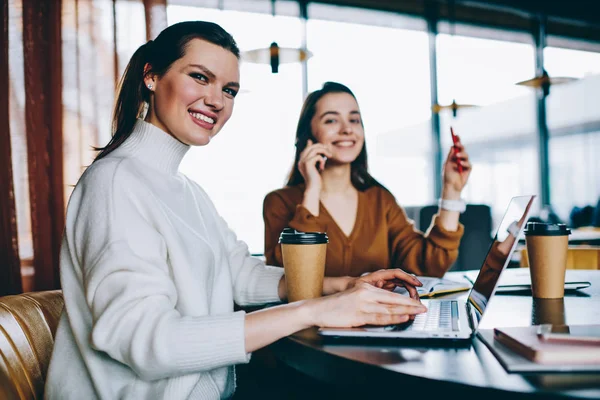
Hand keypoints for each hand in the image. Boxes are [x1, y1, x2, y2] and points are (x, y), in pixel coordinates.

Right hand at [298, 139, 331, 192]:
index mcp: (301, 162)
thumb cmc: (316, 180)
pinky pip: (318, 156)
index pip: (307, 149)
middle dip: (321, 147)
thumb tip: (320, 154)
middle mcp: (301, 161)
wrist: (313, 189)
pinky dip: (322, 161)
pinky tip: (322, 168)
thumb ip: (316, 159)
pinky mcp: (307, 164)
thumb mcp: (316, 168)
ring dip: (324, 151)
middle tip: (328, 152)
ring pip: (315, 149)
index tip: (323, 147)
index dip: (315, 145)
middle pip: (311, 147)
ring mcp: (303, 162)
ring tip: (330, 156)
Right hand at [308, 282, 426, 327]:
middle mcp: (366, 294)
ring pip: (389, 308)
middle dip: (411, 304)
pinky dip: (393, 318)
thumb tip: (387, 307)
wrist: (318, 309)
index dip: (406, 299)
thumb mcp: (355, 297)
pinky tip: (402, 317)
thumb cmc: (336, 306)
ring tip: (418, 312)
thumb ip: (370, 300)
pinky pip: (380, 317)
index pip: (391, 294)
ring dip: (406, 310)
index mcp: (366, 288)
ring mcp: (362, 304)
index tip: (417, 303)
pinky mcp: (358, 315)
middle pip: (393, 299)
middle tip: (424, 307)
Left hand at [346, 269, 422, 300]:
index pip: (398, 273)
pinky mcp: (388, 289)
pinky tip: (409, 307)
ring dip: (411, 295)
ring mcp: (387, 282)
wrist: (347, 288)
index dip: (409, 278)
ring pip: (404, 286)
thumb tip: (381, 285)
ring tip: (415, 305)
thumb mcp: (361, 287)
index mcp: (379, 274)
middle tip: (418, 301)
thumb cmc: (353, 286)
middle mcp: (385, 277)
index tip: (417, 284)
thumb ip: (372, 287)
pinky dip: (406, 299)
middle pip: (404, 281)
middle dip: (413, 290)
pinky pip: (401, 292)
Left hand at [442, 134, 471, 198]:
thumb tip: (452, 146)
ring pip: (466, 155)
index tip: (456, 134)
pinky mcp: (468, 169)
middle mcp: (459, 159)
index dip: (457, 140)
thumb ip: (450, 155)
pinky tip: (460, 164)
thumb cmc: (447, 175)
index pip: (456, 147)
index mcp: (453, 157)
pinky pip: (468, 163)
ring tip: (457, 156)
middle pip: (462, 149)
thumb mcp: (447, 164)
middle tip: (456, 144)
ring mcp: (464, 163)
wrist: (451, 186)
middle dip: (460, 145)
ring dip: (462, 154)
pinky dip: (464, 163)